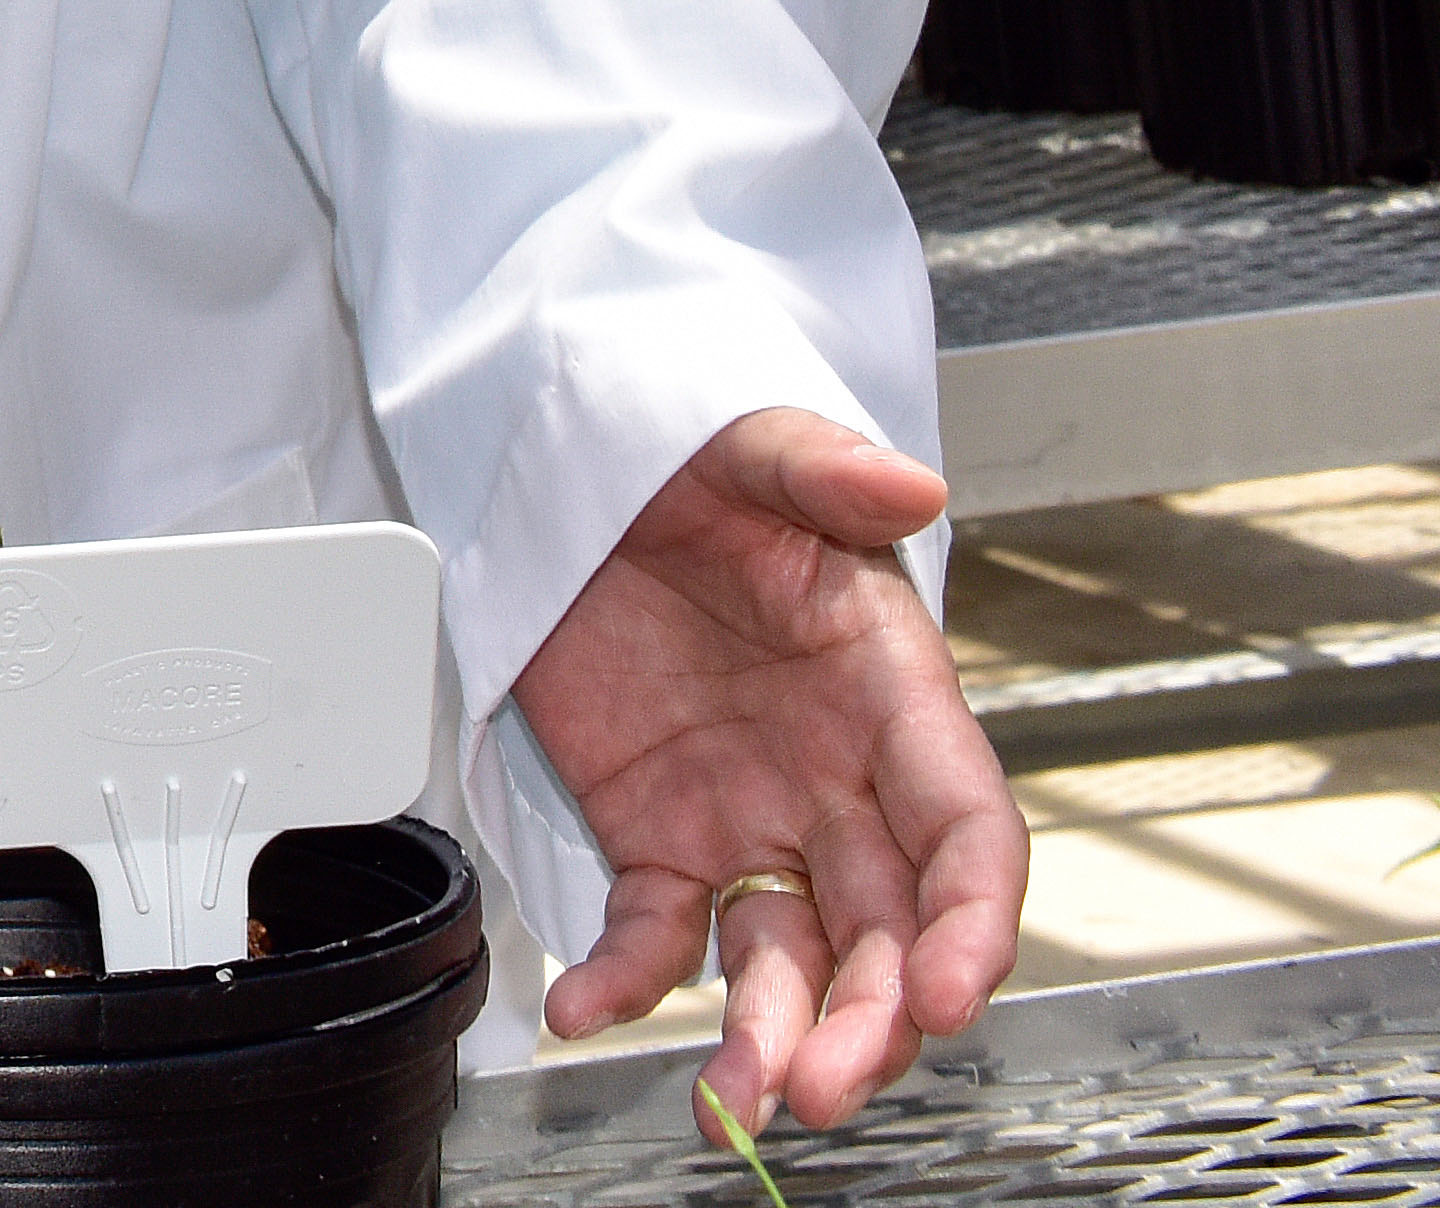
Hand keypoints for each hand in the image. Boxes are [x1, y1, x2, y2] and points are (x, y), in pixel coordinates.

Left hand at [514, 407, 1020, 1133]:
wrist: (584, 473)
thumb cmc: (695, 465)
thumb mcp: (754, 450)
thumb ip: (827, 473)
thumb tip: (908, 483)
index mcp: (891, 699)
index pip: (966, 835)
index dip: (972, 924)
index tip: (952, 996)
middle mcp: (836, 782)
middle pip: (886, 930)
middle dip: (872, 1020)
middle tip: (823, 1085)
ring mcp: (748, 817)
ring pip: (787, 957)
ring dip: (770, 1035)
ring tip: (735, 1106)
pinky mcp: (655, 834)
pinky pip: (651, 928)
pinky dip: (623, 979)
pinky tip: (585, 1013)